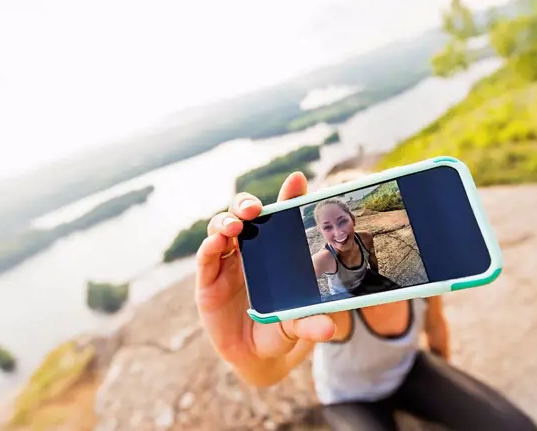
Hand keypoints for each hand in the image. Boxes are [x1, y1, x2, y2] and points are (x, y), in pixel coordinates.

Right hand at [195, 172, 335, 385]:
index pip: (279, 217)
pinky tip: (216, 243)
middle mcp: (248, 250)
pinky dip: (209, 247)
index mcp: (274, 250)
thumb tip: (331, 326)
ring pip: (219, 229)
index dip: (287, 196)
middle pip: (242, 215)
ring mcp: (226, 263)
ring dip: (225, 222)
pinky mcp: (208, 281)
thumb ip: (311, 321)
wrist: (256, 356)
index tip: (297, 181)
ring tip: (235, 226)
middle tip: (253, 209)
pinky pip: (206, 258)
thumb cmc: (280, 329)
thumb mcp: (298, 324)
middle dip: (245, 204)